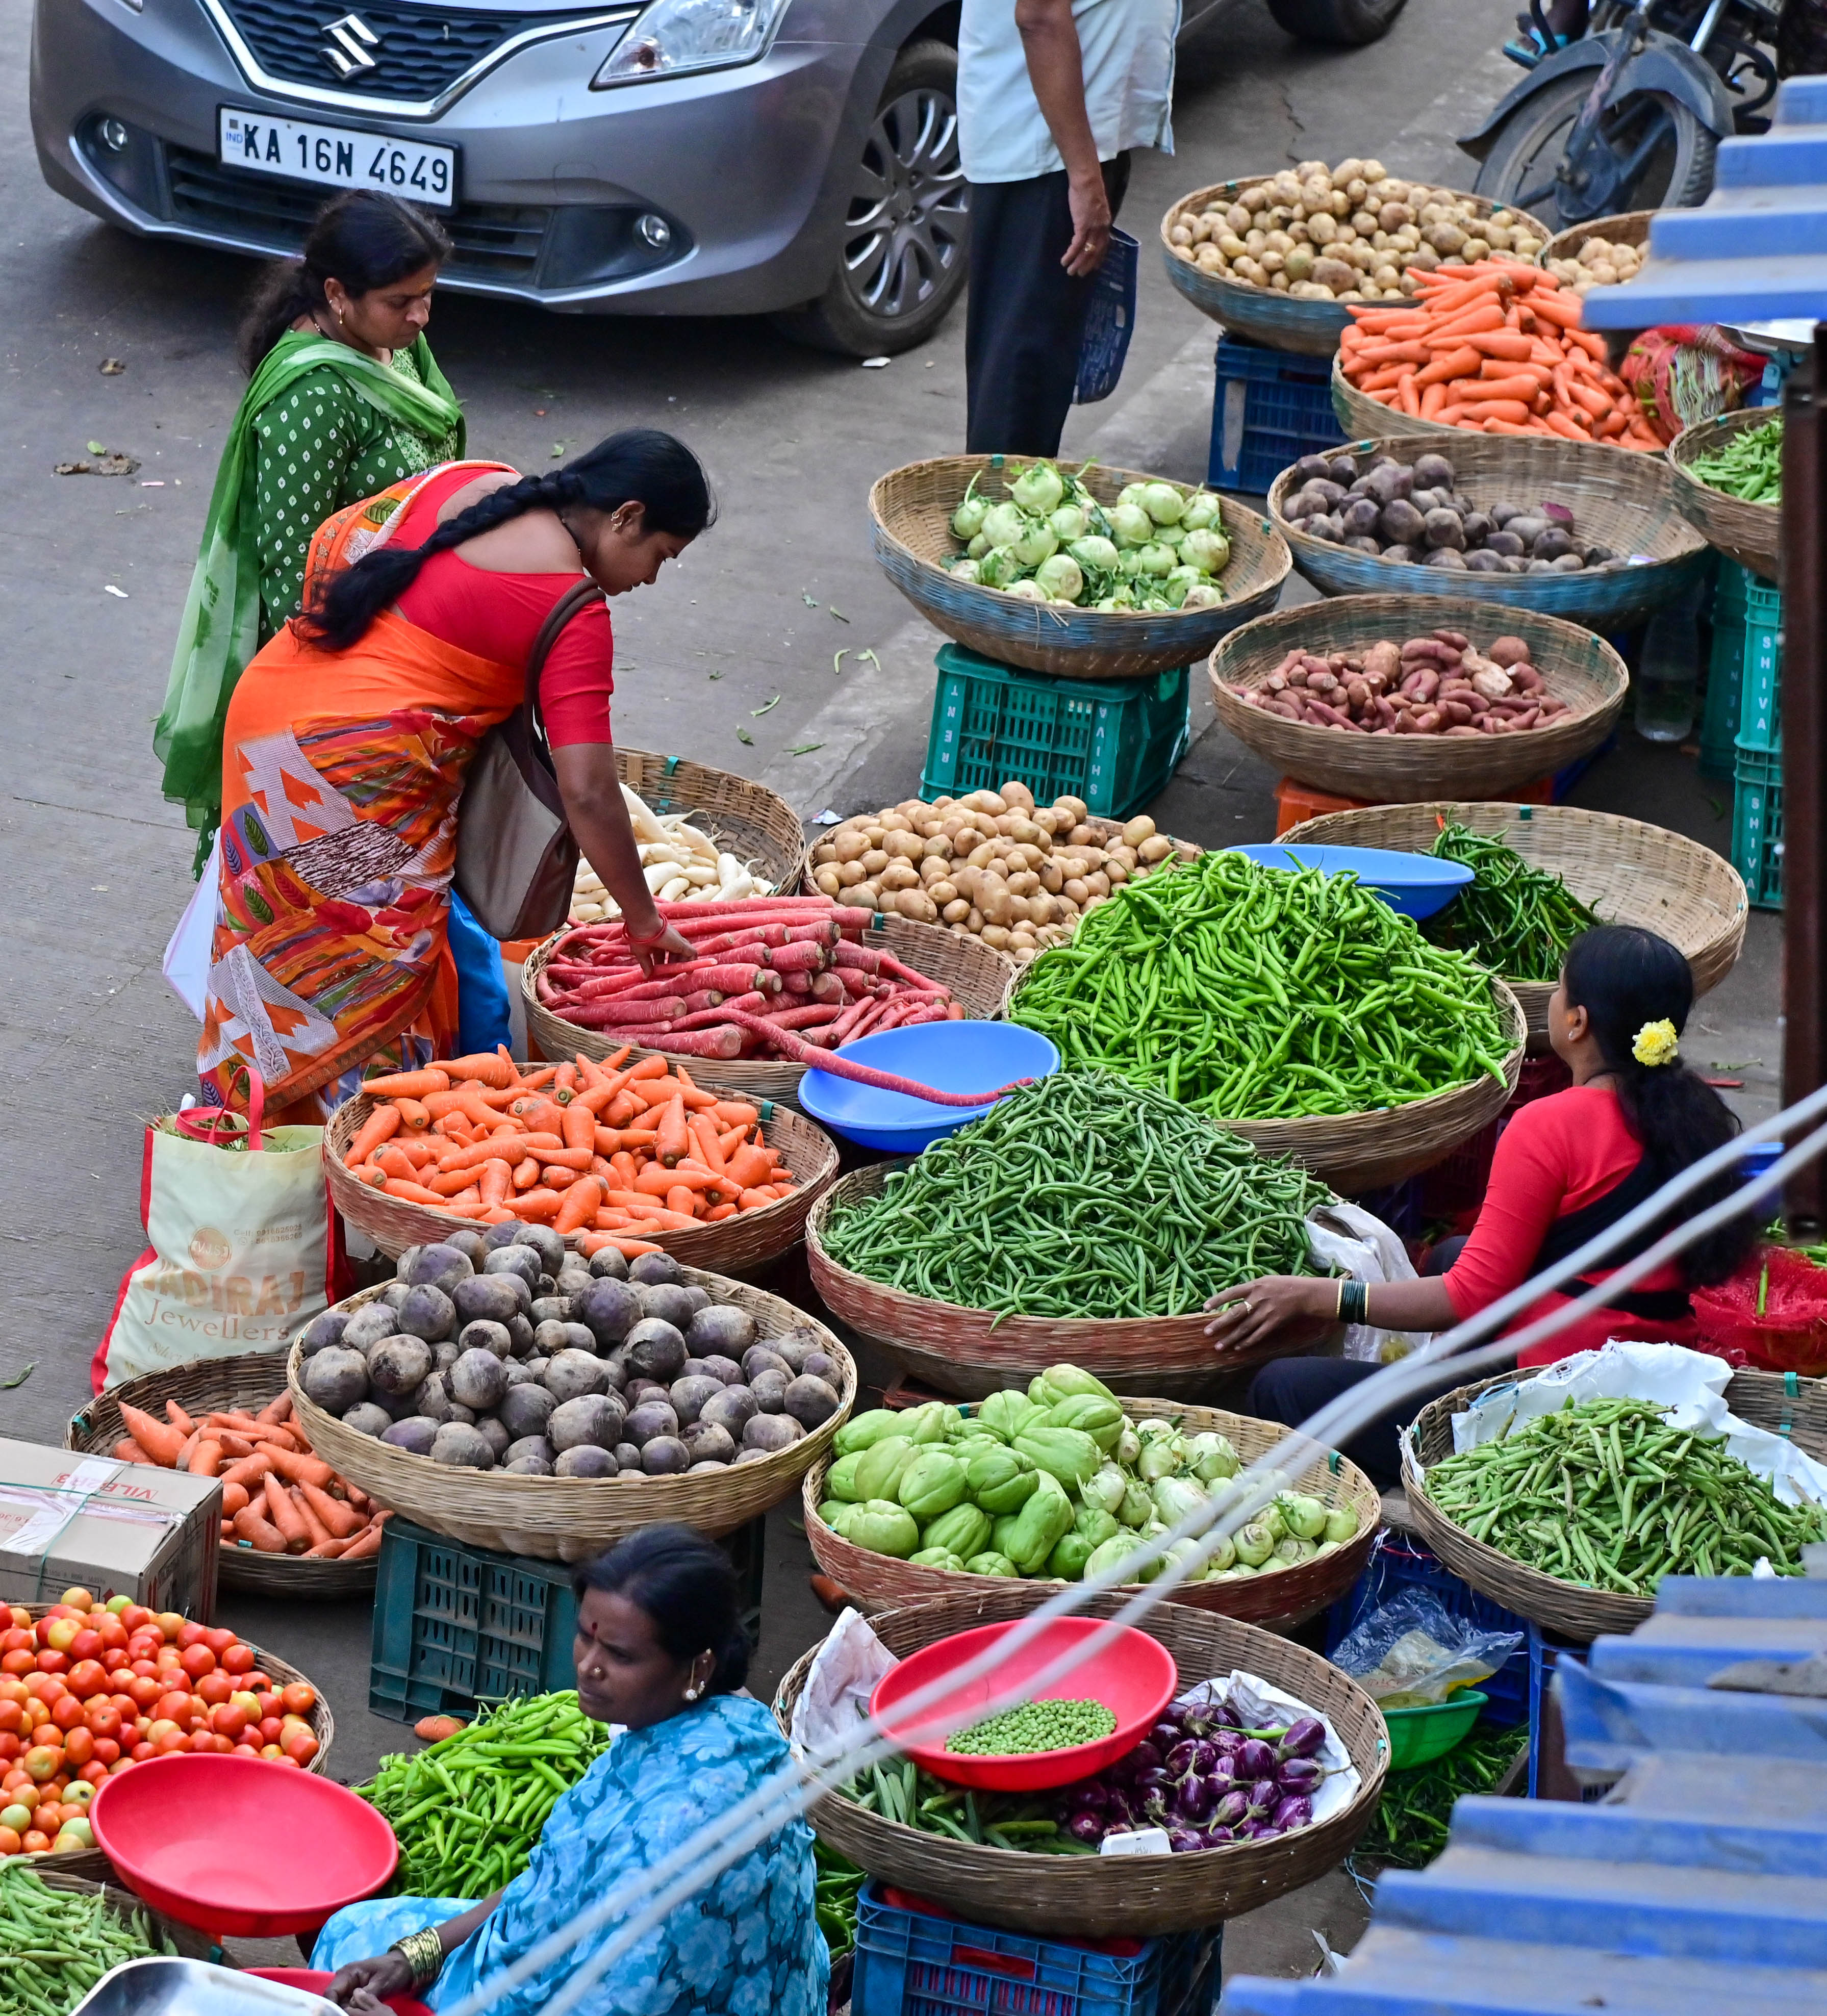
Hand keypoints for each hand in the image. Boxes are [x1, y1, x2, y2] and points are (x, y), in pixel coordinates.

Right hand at [326, 1953, 413, 2008]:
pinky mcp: (354, 1993)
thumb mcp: (381, 1983)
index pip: (331, 1992)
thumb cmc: (394, 1971)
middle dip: (337, 2010)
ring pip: (338, 2003)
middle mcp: (344, 1979)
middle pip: (333, 2000)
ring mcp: (348, 1986)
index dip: (330, 2006)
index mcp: (348, 1973)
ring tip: (352, 2014)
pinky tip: (354, 2014)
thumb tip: (349, 2006)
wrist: (405, 1966)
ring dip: (342, 2011)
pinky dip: (348, 2010)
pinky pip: (346, 2004)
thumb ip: (365, 1994)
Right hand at [627, 920, 695, 976]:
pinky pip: (692, 953)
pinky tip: (689, 971)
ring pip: (684, 953)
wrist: (644, 925)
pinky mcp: (682, 943)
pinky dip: (691, 962)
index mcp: (657, 941)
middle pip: (675, 954)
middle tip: (670, 973)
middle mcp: (668, 940)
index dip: (662, 964)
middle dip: (673, 964)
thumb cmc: (639, 936)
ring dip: (682, 964)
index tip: (659, 972)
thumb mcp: (641, 953)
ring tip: (679, 973)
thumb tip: (646, 976)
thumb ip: (646, 965)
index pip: (662, 954)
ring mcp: (676, 941)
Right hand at [1062, 168, 1111, 276]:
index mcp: (1105, 222)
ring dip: (1078, 263)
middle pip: (1096, 251)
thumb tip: (1090, 221)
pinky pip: (1077, 245)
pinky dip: (1071, 255)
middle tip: (1081, 274)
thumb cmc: (1089, 188)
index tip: (1095, 267)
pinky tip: (1064, 261)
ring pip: (1087, 251)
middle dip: (1088, 265)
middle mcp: (1102, 227)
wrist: (1086, 180)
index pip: (1104, 244)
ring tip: (1070, 272)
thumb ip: (1095, 216)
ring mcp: (1093, 227)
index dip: (1099, 257)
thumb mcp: (1096, 205)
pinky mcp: (1082, 226)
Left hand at [1203, 1277, 1335, 1355]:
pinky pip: (1258, 1335)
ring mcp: (1266, 1312)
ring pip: (1245, 1328)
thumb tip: (1233, 1294)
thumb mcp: (1265, 1280)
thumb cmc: (1284, 1284)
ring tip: (1219, 1346)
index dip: (1217, 1300)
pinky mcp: (1274, 1323)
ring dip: (1231, 1338)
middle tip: (1206, 1332)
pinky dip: (1248, 1342)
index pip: (1231, 1293)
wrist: (1305, 1294)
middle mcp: (1258, 1299)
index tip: (1204, 1307)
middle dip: (1220, 1324)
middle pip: (1235, 1314)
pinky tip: (1238, 1348)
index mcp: (1255, 1285)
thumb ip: (1250, 1287)